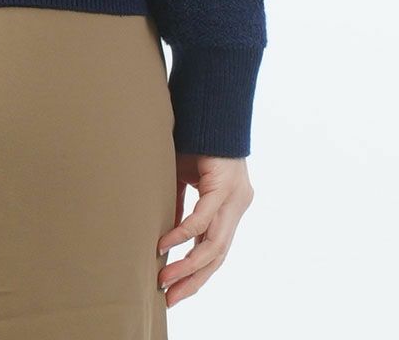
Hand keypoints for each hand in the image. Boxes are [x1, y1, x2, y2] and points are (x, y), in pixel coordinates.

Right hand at [157, 153, 254, 306]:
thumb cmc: (196, 138)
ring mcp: (235, 199)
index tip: (175, 290)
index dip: (197, 272)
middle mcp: (237, 206)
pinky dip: (184, 234)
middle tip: (170, 298)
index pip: (216, 250)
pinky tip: (166, 245)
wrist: (211, 107)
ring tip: (166, 280)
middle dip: (193, 279)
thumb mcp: (184, 178)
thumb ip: (180, 206)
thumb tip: (167, 236)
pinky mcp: (225, 187)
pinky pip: (204, 220)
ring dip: (188, 266)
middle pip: (218, 256)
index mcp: (229, 206)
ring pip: (214, 245)